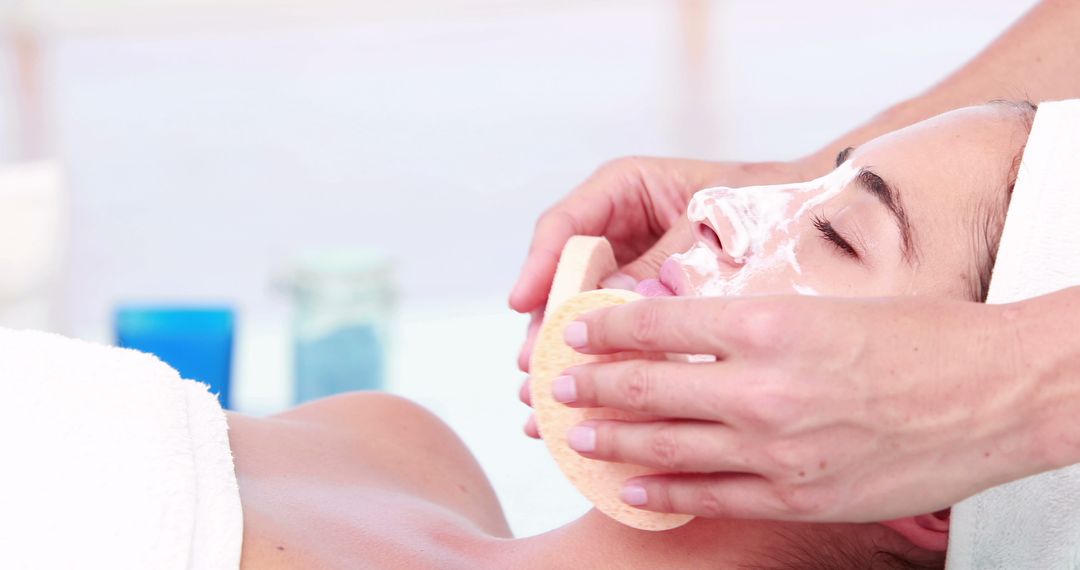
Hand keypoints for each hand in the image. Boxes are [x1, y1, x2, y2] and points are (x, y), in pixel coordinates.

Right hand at [512, 157, 815, 436]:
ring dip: (562, 353)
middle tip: (532, 366)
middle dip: (545, 326)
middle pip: (562, 277)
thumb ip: (662, 264)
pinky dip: (597, 363)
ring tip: (540, 397)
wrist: (811, 224)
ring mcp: (625, 266)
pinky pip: (610, 330)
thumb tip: (618, 305)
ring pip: (578, 311)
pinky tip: (581, 397)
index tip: (522, 303)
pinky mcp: (640, 301)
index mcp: (625, 190)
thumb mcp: (708, 230)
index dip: (539, 266)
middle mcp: (616, 228)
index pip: (565, 225)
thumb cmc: (762, 207)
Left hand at [554, 294, 1048, 521]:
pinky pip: (710, 497)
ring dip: (612, 437)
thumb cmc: (920, 336)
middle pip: (647, 385)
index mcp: (768, 323)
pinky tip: (632, 485)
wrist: (997, 393)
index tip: (574, 328)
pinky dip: (663, 491)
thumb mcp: (823, 304)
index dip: (604, 326)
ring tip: (575, 431)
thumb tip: (683, 330)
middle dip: (590, 383)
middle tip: (554, 383)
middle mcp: (762, 387)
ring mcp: (777, 449)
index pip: (656, 322)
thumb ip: (749, 321)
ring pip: (667, 443)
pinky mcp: (797, 496)